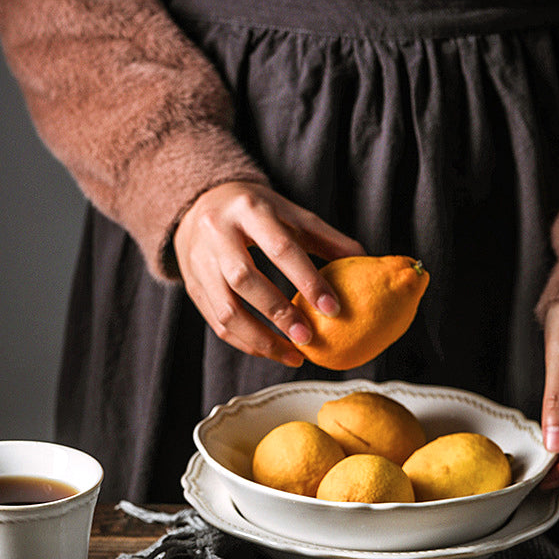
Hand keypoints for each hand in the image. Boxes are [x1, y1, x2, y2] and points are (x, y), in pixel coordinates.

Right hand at [173, 181, 363, 365]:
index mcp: (248, 209)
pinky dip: (245, 342)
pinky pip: (217, 323)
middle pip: (245, 279)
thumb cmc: (254, 211)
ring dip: (260, 338)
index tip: (333, 309)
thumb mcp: (289, 213)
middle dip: (278, 313)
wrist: (198, 204)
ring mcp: (199, 262)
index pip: (279, 247)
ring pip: (225, 309)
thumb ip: (325, 237)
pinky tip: (271, 350)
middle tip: (308, 339)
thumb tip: (366, 259)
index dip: (307, 280)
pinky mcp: (192, 286)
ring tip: (292, 355)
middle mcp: (217, 234)